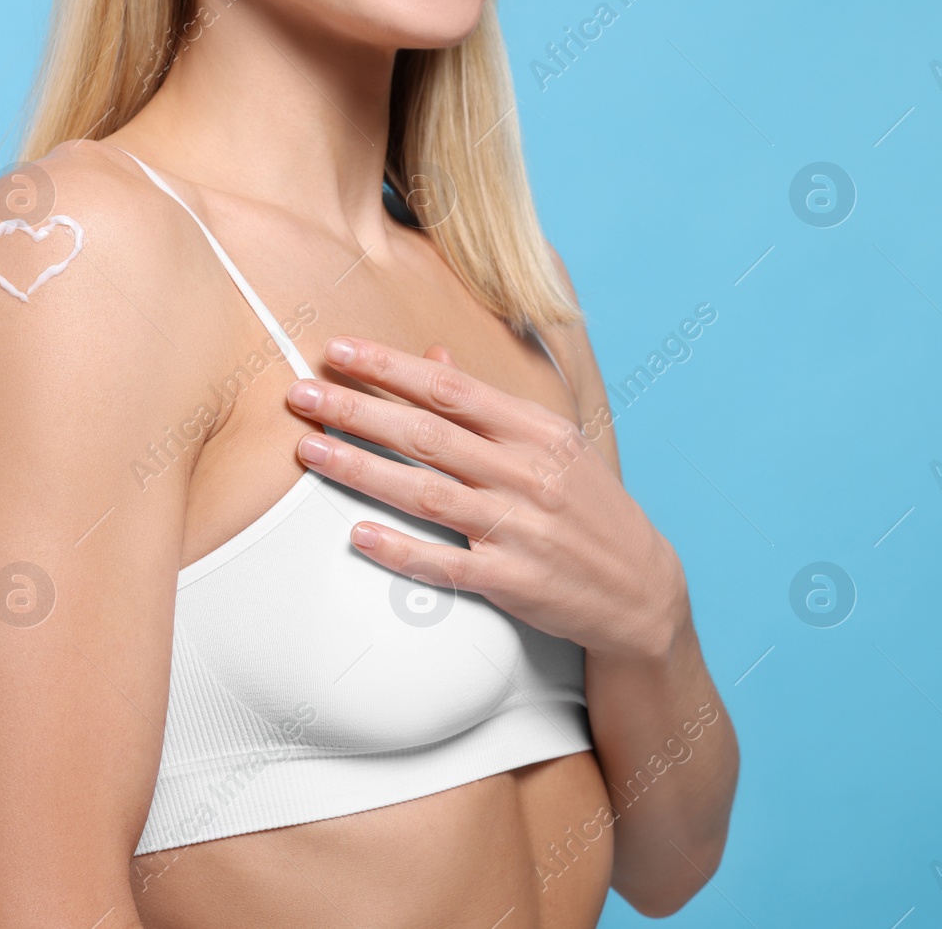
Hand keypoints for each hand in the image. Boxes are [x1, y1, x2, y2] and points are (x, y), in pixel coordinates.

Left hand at [285, 336, 689, 660]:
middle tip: (300, 393)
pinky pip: (445, 564)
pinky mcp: (514, 581)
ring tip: (308, 449)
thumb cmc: (587, 509)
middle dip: (357, 409)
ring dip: (361, 469)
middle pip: (428, 434)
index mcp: (539, 432)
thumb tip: (433, 359)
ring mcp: (521, 529)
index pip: (452, 389)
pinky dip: (399, 550)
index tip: (338, 350)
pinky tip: (356, 534)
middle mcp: (529, 475)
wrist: (641, 590)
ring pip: (427, 493)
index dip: (389, 367)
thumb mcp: (554, 446)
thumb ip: (490, 406)